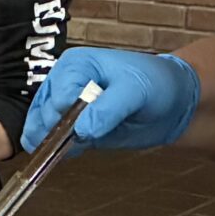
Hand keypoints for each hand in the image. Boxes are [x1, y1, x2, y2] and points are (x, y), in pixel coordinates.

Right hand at [22, 47, 199, 153]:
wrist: (173, 102)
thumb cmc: (156, 84)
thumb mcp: (135, 91)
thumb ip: (108, 109)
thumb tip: (81, 130)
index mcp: (74, 65)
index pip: (58, 95)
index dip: (69, 114)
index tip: (88, 125)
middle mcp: (63, 84)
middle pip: (45, 113)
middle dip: (59, 130)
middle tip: (87, 136)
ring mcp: (65, 107)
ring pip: (42, 129)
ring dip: (53, 142)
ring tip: (82, 143)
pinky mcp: (72, 128)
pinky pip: (53, 141)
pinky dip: (58, 150)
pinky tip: (74, 150)